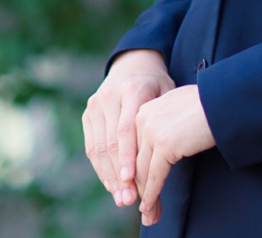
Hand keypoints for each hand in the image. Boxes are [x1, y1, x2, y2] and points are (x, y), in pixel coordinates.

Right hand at [82, 49, 174, 207]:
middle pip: (110, 142)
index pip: (126, 128)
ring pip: (97, 147)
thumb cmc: (156, 83)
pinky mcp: (88, 113)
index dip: (127, 156)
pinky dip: (100, 167)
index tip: (131, 179)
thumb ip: (165, 116)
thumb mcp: (166, 91)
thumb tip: (174, 147)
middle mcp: (109, 96)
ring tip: (120, 196)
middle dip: (118, 174)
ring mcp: (96, 104)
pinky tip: (111, 183)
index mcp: (132, 89)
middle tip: (128, 198)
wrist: (133, 63)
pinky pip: (91, 146)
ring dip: (108, 176)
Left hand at [135, 84, 215, 226]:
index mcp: (144, 108)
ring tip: (148, 213)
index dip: (135, 170)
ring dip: (145, 195)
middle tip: (144, 207)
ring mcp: (152, 130)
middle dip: (139, 186)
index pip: (134, 146)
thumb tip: (159, 147)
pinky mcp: (165, 144)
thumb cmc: (207, 104)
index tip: (137, 187)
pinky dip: (152, 195)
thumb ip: (163, 124)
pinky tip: (149, 207)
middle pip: (135, 160)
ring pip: (142, 171)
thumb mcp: (176, 110)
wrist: (223, 100)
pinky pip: (154, 177)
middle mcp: (143, 118)